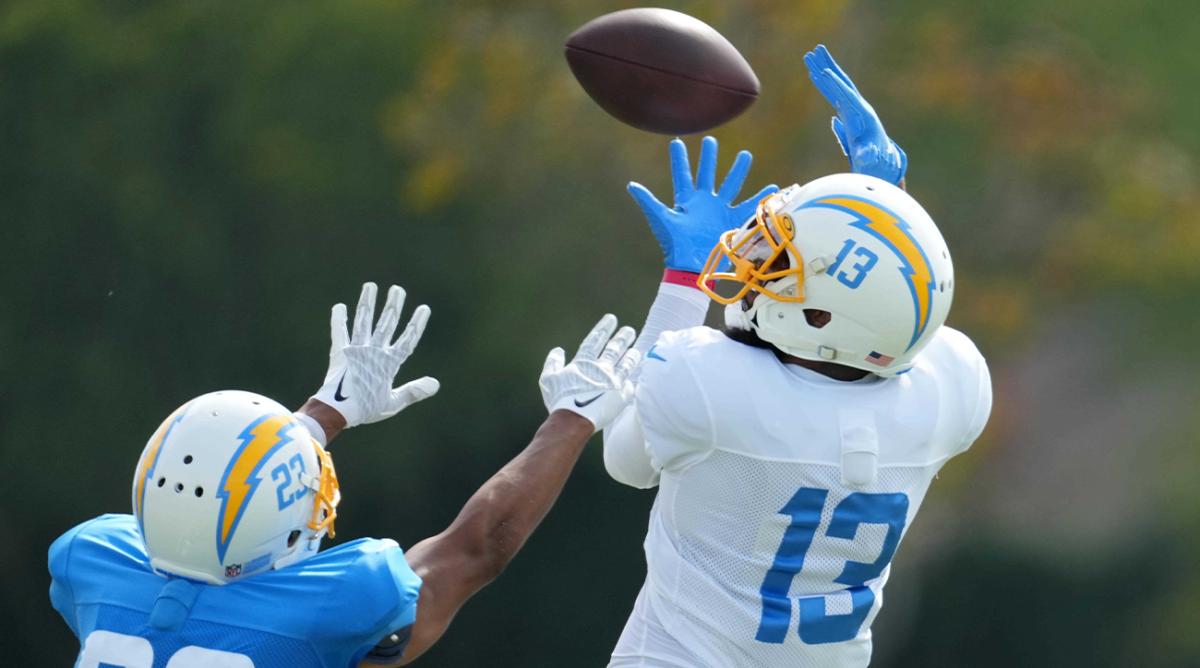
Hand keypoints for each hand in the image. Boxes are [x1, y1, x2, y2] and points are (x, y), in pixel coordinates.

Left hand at [312, 282, 439, 428]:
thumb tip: (435, 383)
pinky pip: (339, 333)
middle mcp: (373, 352)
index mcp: (389, 364)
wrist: (337, 410)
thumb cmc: (365, 409)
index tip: (423, 308)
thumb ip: (414, 391)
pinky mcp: (339, 353)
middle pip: (386, 324)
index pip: (407, 340)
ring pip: (364, 322)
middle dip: (393, 306)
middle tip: (397, 289)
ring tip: (370, 286)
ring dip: (367, 303)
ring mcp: (356, 350)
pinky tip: (339, 306)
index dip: (416, 324)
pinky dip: (339, 320)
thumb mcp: (393, 403)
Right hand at [539, 314, 641, 430]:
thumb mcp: (548, 380)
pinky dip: (632, 379)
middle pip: (615, 349)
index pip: (595, 340)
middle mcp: (601, 368)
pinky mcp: (622, 396)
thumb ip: (552, 363)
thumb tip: (557, 350)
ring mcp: (614, 381)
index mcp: (584, 363)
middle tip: (629, 330)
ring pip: (626, 364)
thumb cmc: (559, 401)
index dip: (603, 329)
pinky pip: (630, 385)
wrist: (574, 421)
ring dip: (631, 355)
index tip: (611, 319)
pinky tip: (636, 375)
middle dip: (622, 337)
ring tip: (636, 350)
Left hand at [627, 136, 777, 272]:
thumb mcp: (662, 220)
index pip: (682, 174)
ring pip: (730, 185)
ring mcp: (718, 210)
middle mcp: (703, 202)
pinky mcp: (731, 221)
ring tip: (745, 154)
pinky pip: (748, 207)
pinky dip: (760, 198)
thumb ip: (648, 202)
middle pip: (707, 174)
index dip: (679, 159)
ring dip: (738, 170)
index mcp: (686, 200)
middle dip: (708, 157)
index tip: (676, 142)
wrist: (692, 266)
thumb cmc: (674, 245)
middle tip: (710, 140)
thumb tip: (631, 185)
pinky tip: (771, 188)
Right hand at [804, 44, 906, 184]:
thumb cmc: (874, 161)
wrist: (881, 160)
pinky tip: (815, 75)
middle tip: (815, 50)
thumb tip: (865, 155)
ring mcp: (852, 107)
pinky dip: (824, 83)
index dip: (835, 85)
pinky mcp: (847, 111)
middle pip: (841, 82)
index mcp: (862, 115)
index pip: (847, 95)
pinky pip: (833, 93)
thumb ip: (867, 156)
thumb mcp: (870, 160)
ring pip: (836, 84)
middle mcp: (858, 106)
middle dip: (828, 66)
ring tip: (811, 55)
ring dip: (823, 69)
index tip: (824, 72)